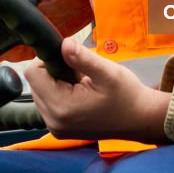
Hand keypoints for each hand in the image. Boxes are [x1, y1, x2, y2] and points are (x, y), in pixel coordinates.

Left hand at [24, 37, 170, 142]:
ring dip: (57, 83)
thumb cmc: (127, 96)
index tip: (69, 58)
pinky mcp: (60, 129)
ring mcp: (56, 128)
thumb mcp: (108, 72)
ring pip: (40, 92)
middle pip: (35, 83)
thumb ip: (82, 57)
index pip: (33, 73)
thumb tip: (63, 43)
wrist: (141, 119)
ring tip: (82, 84)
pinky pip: (49, 103)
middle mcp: (53, 121)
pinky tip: (81, 94)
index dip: (48, 59)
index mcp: (62, 107)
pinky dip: (60, 94)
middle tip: (80, 73)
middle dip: (54, 72)